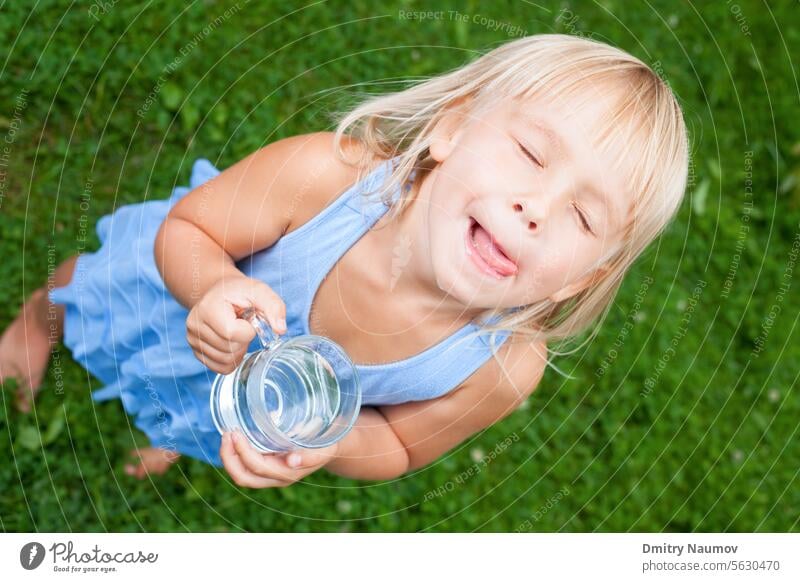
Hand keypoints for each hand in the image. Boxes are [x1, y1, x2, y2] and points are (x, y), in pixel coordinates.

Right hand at [186, 275, 286, 373]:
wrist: (220, 293)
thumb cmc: (240, 292)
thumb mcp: (259, 291)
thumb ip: (273, 306)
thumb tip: (280, 329)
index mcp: (208, 308)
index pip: (232, 333)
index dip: (248, 330)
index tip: (248, 318)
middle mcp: (194, 325)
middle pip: (229, 349)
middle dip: (244, 340)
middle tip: (242, 324)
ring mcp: (193, 340)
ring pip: (226, 362)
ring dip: (239, 350)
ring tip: (236, 331)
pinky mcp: (196, 351)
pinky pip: (220, 368)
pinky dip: (232, 359)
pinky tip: (232, 342)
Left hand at [220, 430, 338, 487]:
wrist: (330, 447)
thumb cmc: (326, 445)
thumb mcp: (324, 449)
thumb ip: (310, 456)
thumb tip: (292, 461)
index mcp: (287, 473)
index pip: (257, 468)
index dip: (243, 452)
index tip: (237, 433)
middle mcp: (276, 478)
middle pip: (244, 477)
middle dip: (229, 457)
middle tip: (227, 434)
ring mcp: (270, 475)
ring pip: (241, 475)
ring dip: (229, 457)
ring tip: (227, 435)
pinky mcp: (266, 467)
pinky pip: (244, 467)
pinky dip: (235, 454)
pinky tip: (234, 438)